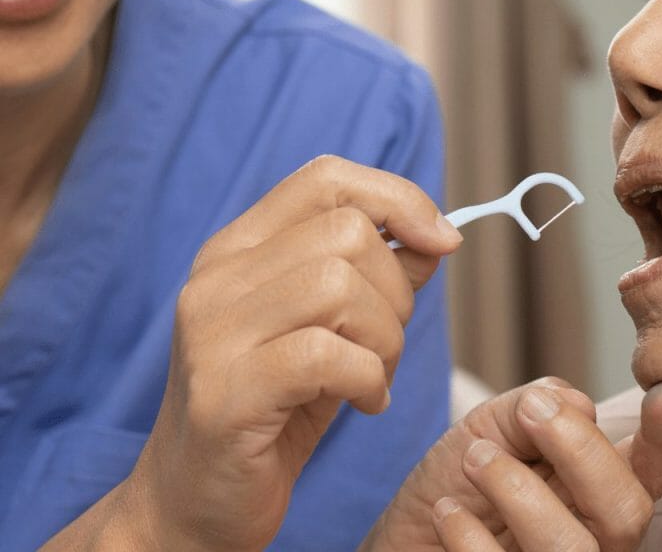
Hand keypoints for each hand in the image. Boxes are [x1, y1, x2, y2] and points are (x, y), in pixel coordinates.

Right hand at [123, 155, 461, 550]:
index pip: (327, 179)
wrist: (200, 499)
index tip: (443, 240)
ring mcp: (213, 332)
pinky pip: (329, 355)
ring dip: (385, 340)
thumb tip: (436, 235)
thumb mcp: (334, 329)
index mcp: (239, 249)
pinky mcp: (226, 393)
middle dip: (397, 294)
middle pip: (348, 235)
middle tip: (385, 346)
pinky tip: (364, 403)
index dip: (399, 199)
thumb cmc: (276, 409)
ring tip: (374, 378)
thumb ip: (377, 276)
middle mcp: (217, 278)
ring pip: (340, 287)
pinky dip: (369, 380)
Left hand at [361, 379, 661, 551]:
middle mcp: (594, 541)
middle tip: (529, 412)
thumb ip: (533, 406)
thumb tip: (574, 402)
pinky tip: (448, 513)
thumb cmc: (455, 486)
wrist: (403, 539)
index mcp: (599, 493)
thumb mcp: (489, 429)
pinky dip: (472, 537)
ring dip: (519, 490)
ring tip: (475, 460)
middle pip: (628, 512)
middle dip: (582, 451)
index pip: (652, 472)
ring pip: (574, 549)